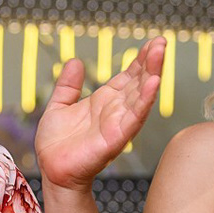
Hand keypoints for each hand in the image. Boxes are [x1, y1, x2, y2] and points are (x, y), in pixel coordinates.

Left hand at [33, 38, 164, 190]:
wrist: (52, 171)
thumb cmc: (57, 144)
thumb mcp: (59, 106)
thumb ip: (68, 85)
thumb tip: (74, 61)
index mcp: (105, 101)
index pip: (129, 76)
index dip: (141, 59)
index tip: (153, 42)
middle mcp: (116, 110)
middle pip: (139, 82)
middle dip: (151, 62)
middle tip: (161, 42)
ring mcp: (118, 124)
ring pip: (140, 96)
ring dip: (152, 75)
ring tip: (159, 54)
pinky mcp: (115, 139)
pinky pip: (133, 118)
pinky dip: (144, 101)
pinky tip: (152, 84)